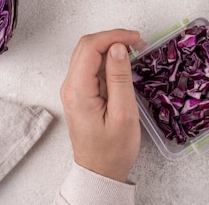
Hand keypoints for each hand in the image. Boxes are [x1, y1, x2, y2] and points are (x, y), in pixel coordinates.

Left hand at [60, 29, 140, 182]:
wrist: (99, 172)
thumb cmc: (113, 150)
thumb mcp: (124, 114)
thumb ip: (119, 78)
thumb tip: (118, 48)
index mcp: (78, 91)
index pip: (90, 47)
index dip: (114, 36)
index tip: (136, 39)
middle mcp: (70, 86)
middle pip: (86, 46)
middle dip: (113, 38)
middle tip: (138, 43)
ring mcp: (74, 89)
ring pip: (88, 53)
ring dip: (111, 46)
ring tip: (134, 51)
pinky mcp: (81, 92)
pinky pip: (91, 66)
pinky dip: (108, 58)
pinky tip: (124, 63)